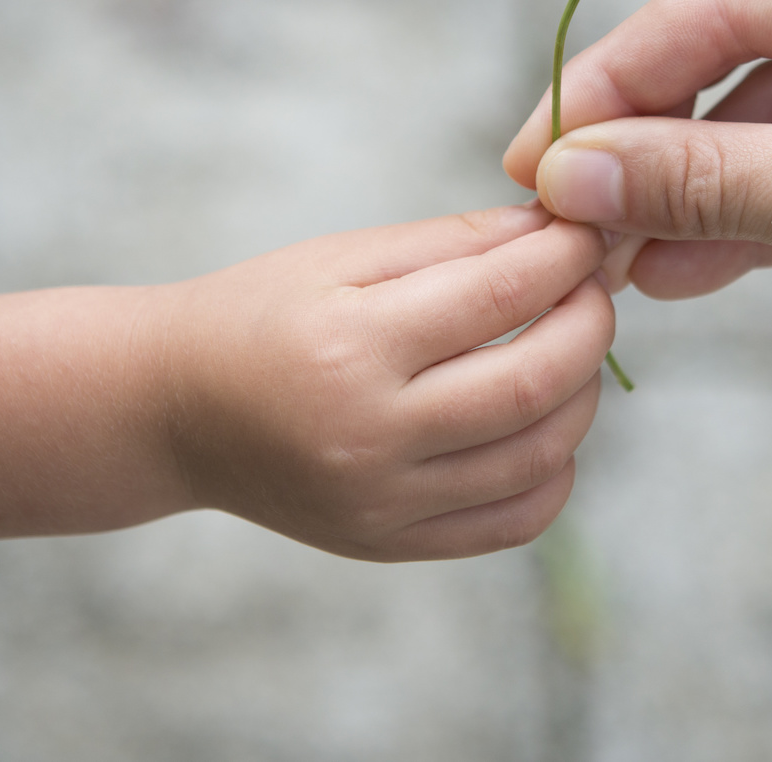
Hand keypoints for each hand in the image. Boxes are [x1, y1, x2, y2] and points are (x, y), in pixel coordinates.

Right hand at [157, 204, 613, 559]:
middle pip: (531, 384)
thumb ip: (455, 242)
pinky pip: (512, 521)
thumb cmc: (263, 314)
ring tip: (574, 349)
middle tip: (595, 287)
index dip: (564, 255)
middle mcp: (368, 433)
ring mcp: (381, 501)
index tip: (590, 230)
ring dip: (583, 395)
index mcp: (351, 344)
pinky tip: (546, 424)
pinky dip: (554, 470)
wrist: (175, 411)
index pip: (498, 294)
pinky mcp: (389, 544)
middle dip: (589, 323)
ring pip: (537, 457)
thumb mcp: (344, 257)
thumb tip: (557, 227)